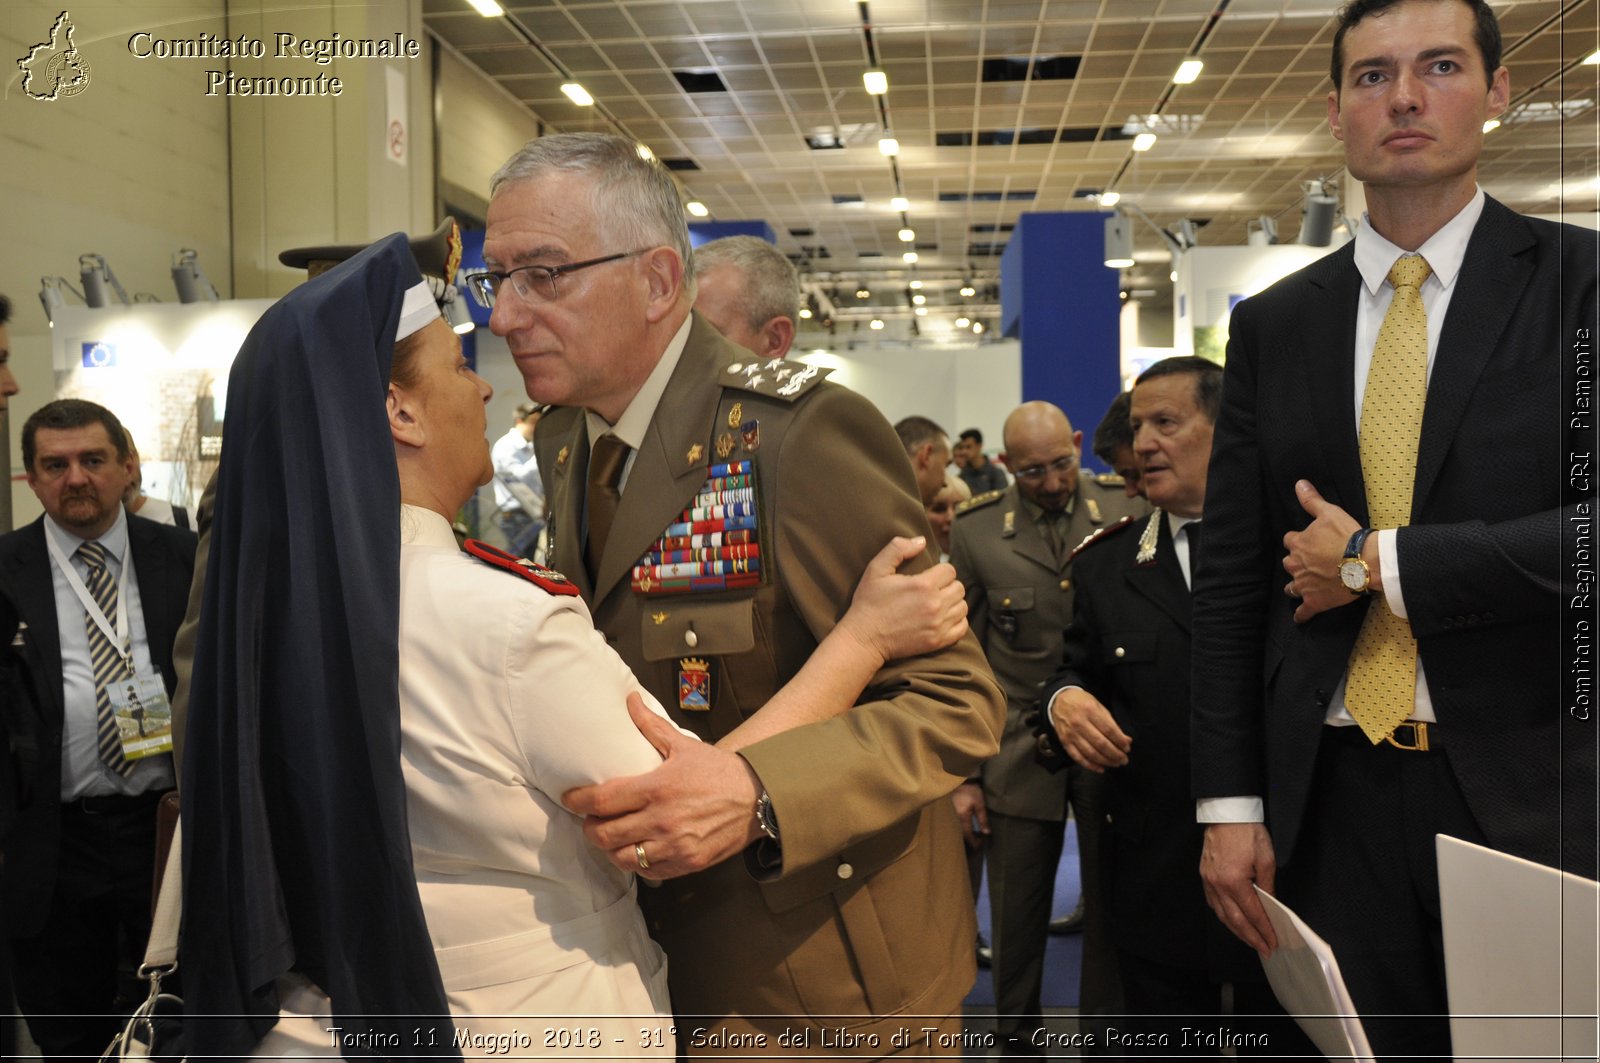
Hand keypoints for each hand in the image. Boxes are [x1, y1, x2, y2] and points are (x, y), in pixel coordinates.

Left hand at [563, 693, 762, 879]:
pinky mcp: (685, 863)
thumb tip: (630, 700)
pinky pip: (647, 871)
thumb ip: (651, 727)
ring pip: (622, 858)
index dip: (579, 801)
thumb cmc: (718, 771)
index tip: (570, 798)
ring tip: (610, 837)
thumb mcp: (684, 745)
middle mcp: (662, 820)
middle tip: (590, 819)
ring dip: (610, 848)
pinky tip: (635, 849)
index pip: (603, 800)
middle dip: (590, 828)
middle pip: (605, 834)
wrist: (757, 800)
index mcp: (658, 788)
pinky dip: (636, 862)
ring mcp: (674, 846)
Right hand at [836, 536, 967, 662]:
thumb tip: (922, 540)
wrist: (864, 639)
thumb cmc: (868, 602)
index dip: (939, 570)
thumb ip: (898, 548)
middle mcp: (935, 605)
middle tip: (932, 589)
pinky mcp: (938, 641)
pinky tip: (943, 618)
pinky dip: (957, 621)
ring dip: (952, 603)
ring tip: (937, 603)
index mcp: (923, 585)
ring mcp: (938, 625)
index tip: (927, 576)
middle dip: (947, 585)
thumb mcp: (876, 569)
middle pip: (959, 588)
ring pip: (962, 606)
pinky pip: (962, 627)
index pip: (950, 570)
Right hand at [951, 783, 989, 848]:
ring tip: (973, 837)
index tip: (980, 846)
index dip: (974, 842)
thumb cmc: (970, 791)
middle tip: (977, 843)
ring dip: (965, 834)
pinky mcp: (950, 811)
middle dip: (968, 840)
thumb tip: (986, 832)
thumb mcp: (979, 803)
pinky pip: (956, 823)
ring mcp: (951, 815)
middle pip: (961, 834)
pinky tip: (966, 827)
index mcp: (962, 817)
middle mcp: (955, 818)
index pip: (968, 834)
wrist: (958, 778)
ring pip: (958, 829)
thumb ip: (983, 818)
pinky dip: (962, 827)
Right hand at [1049, 689, 1131, 771]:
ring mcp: (1071, 734)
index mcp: (1090, 710)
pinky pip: (1078, 757)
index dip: (1120, 741)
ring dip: (1105, 761)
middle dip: (1115, 754)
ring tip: (1115, 763)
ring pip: (1090, 753)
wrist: (1058, 701)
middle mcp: (1079, 723)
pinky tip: (1100, 768)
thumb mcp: (1098, 706)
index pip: (1109, 730)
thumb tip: (1126, 740)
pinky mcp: (1065, 742)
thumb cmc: (1081, 702)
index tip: (1127, 747)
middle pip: (1101, 743)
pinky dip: (1090, 765)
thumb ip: (1112, 723)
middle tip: (1124, 759)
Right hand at [1199, 822, 1278, 956]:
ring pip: (1222, 914)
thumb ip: (1267, 885)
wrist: (1226, 812)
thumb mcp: (1266, 859)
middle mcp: (1218, 885)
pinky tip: (1232, 921)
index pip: (1252, 913)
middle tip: (1264, 950)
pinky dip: (1224, 916)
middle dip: (1251, 937)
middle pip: (1235, 920)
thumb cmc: (1247, 831)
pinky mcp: (1204, 876)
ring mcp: (1208, 881)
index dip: (1264, 929)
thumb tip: (1270, 904)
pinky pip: (1213, 903)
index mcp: (1234, 881)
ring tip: (1250, 940)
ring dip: (1237, 931)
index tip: (1273, 942)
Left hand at [1281, 480, 1363, 621]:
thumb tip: (1298, 484)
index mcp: (1298, 544)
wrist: (1365, 562)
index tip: (1307, 542)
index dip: (1298, 541)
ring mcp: (1304, 585)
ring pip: (1291, 587)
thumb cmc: (1347, 536)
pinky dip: (1301, 614)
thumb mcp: (1329, 513)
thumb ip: (1311, 500)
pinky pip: (1303, 611)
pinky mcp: (1314, 602)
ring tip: (1302, 586)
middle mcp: (1296, 565)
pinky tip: (1300, 617)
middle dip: (1297, 563)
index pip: (1290, 540)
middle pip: (1289, 563)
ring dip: (1296, 585)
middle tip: (1310, 563)